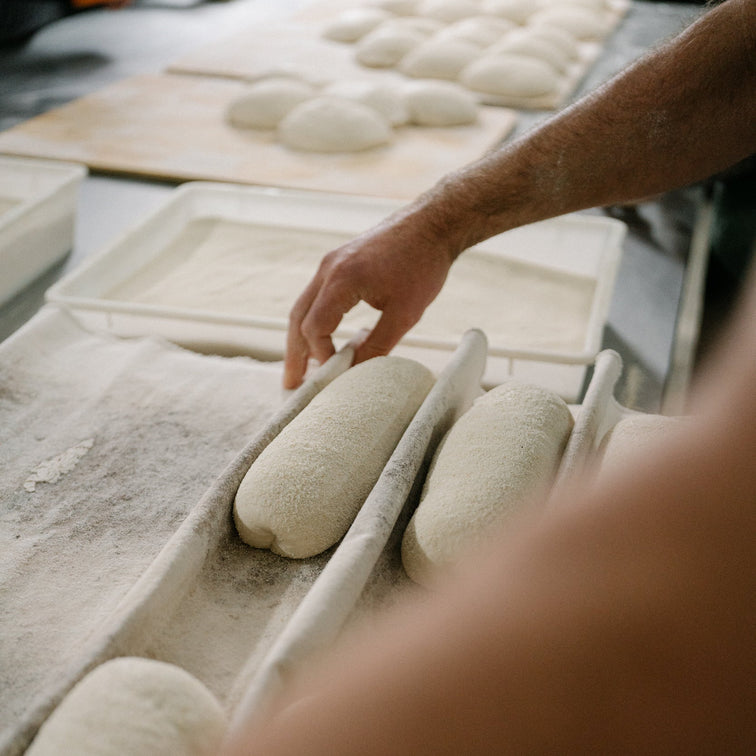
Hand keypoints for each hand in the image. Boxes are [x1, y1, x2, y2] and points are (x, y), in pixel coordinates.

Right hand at [283, 208, 456, 388]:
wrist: (432, 224)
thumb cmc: (422, 264)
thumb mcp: (405, 313)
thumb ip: (378, 345)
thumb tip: (357, 373)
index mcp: (342, 280)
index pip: (315, 327)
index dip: (321, 355)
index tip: (334, 375)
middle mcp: (328, 269)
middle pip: (298, 318)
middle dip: (295, 353)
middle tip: (292, 384)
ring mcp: (330, 263)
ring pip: (303, 306)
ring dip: (300, 338)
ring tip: (300, 368)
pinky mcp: (338, 262)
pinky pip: (316, 296)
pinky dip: (313, 320)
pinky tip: (320, 339)